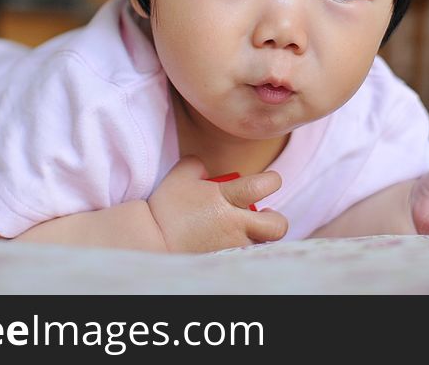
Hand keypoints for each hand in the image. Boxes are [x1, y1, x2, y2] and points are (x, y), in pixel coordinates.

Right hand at [147, 155, 287, 252]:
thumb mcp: (179, 176)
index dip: (273, 180)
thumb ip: (198, 165)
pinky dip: (241, 250)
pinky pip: (244, 256)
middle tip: (264, 214)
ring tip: (244, 232)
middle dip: (276, 219)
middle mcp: (236, 224)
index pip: (266, 184)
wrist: (151, 241)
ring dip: (257, 237)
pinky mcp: (224, 262)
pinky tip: (228, 244)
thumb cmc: (166, 208)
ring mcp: (232, 247)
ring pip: (262, 245)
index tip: (267, 181)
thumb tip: (206, 168)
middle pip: (277, 225)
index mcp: (228, 198)